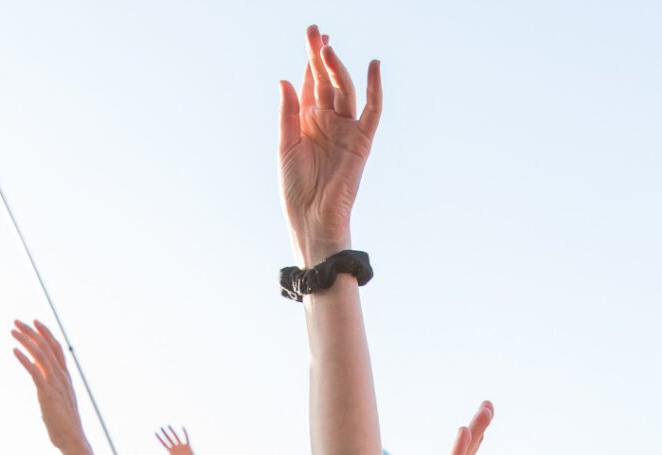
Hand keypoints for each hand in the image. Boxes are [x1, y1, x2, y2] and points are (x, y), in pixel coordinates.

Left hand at [12, 320, 86, 452]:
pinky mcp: (47, 394)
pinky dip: (24, 359)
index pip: (56, 348)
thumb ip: (52, 387)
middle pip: (46, 347)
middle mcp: (62, 377)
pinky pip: (35, 372)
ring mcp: (55, 384)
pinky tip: (14, 350)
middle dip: (31, 332)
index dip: (46, 333)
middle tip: (16, 321)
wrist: (72, 439)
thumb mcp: (59, 400)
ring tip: (12, 331)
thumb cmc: (64, 424)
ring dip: (25, 341)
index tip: (34, 321)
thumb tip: (43, 381)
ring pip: (40, 355)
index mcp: (65, 377)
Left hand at [155, 426, 198, 454]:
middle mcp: (175, 448)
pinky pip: (186, 438)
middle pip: (168, 439)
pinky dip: (184, 433)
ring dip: (172, 431)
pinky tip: (182, 427)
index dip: (159, 438)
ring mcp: (181, 446)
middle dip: (164, 433)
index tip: (155, 433)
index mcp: (171, 452)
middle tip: (160, 427)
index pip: (164, 443)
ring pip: (176, 437)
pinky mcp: (187, 446)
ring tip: (168, 426)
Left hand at [279, 26, 381, 261]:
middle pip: (327, 81)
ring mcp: (345, 130)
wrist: (311, 217)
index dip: (310, 61)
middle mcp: (327, 122)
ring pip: (345, 90)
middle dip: (321, 56)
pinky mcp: (361, 141)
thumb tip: (286, 79)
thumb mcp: (285, 145)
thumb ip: (288, 113)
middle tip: (316, 31)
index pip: (310, 84)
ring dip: (337, 68)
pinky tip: (373, 66)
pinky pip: (372, 111)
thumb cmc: (295, 188)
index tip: (311, 36)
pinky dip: (375, 89)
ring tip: (328, 48)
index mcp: (307, 122)